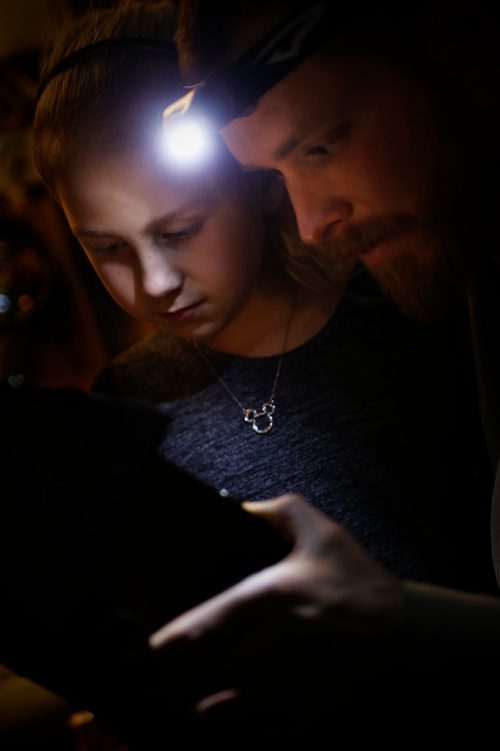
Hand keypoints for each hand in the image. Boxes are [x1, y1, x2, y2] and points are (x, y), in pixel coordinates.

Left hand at [149, 493, 402, 729]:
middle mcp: (269, 643)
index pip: (206, 623)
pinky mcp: (299, 703)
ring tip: (159, 695)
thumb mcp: (323, 532)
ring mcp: (284, 679)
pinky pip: (252, 717)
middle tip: (138, 676)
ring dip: (189, 696)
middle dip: (167, 676)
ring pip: (219, 699)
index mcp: (269, 598)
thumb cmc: (359, 579)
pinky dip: (225, 715)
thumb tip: (243, 506)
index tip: (142, 645)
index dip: (168, 639)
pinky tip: (204, 712)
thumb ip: (280, 511)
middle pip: (202, 669)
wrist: (403, 630)